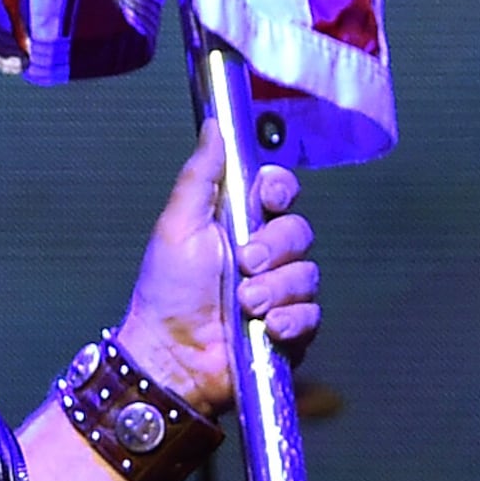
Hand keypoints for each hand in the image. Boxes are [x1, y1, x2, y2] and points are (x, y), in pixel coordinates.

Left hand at [114, 135, 318, 413]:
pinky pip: (313, 314)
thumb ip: (200, 175)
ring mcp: (280, 291)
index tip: (266, 199)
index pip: (280, 191)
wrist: (171, 355)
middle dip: (273, 248)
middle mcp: (266, 253)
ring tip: (244, 305)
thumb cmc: (167, 291)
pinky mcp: (292, 327)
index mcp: (239, 223)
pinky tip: (265, 328)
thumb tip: (214, 125)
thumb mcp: (178, 225)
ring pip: (308, 274)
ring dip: (275, 289)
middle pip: (299, 230)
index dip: (280, 191)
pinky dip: (290, 320)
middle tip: (244, 265)